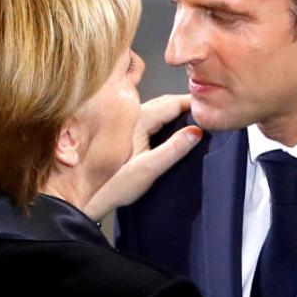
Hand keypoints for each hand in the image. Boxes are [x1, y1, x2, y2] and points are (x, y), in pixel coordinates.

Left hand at [84, 95, 201, 220]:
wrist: (84, 194)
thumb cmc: (112, 185)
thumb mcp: (148, 170)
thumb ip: (173, 149)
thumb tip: (196, 131)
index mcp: (138, 120)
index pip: (173, 102)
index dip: (195, 103)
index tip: (212, 108)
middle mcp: (131, 116)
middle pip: (167, 102)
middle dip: (188, 105)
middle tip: (209, 112)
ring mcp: (127, 121)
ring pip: (159, 108)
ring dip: (177, 110)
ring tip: (196, 118)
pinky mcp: (125, 130)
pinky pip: (151, 116)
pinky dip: (167, 117)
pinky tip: (174, 128)